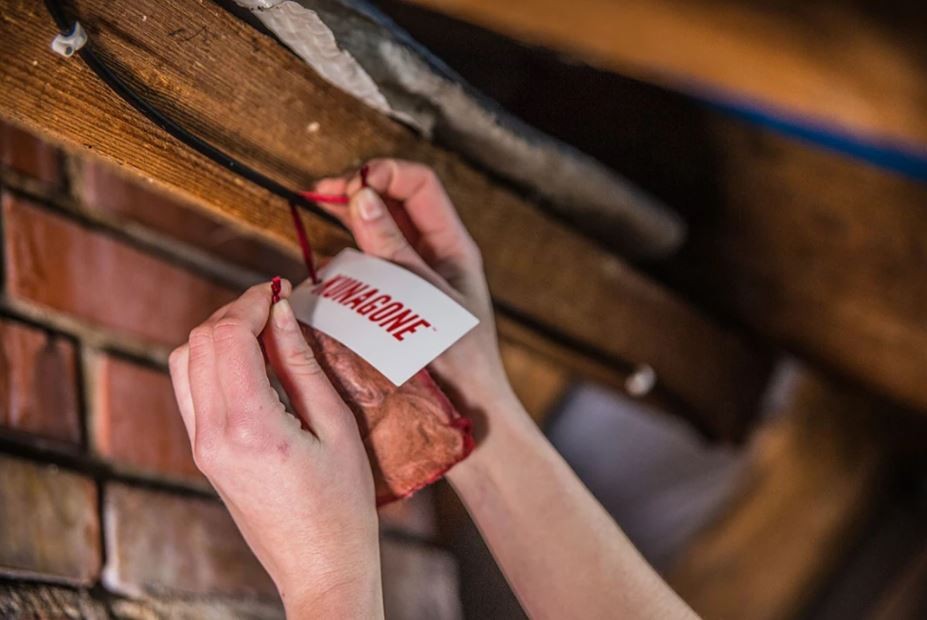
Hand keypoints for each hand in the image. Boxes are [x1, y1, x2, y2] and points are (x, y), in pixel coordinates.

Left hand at [169, 281, 383, 617]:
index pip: (227, 336)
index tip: (280, 289)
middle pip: (198, 342)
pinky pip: (190, 389)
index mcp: (249, 425)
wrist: (319, 565)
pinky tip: (250, 364)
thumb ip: (302, 365)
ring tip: (263, 332)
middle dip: (235, 313)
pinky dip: (211, 362)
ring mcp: (202, 446)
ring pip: (184, 362)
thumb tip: (282, 312)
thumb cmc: (342, 504)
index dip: (251, 301)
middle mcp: (213, 434)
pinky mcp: (204, 454)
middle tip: (275, 306)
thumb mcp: (336, 427)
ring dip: (218, 335)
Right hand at [315, 160, 524, 442]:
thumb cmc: (458, 361)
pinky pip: (365, 271)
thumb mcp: (423, 296)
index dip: (386, 172)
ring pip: (375, 236)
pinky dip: (344, 264)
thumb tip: (362, 196)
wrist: (464, 414)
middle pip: (393, 204)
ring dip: (348, 227)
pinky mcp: (390, 305)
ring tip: (323, 227)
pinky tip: (327, 272)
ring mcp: (410, 281)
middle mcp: (432, 258)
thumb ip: (392, 248)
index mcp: (452, 247)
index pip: (419, 185)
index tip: (351, 183)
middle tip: (321, 193)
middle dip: (358, 192)